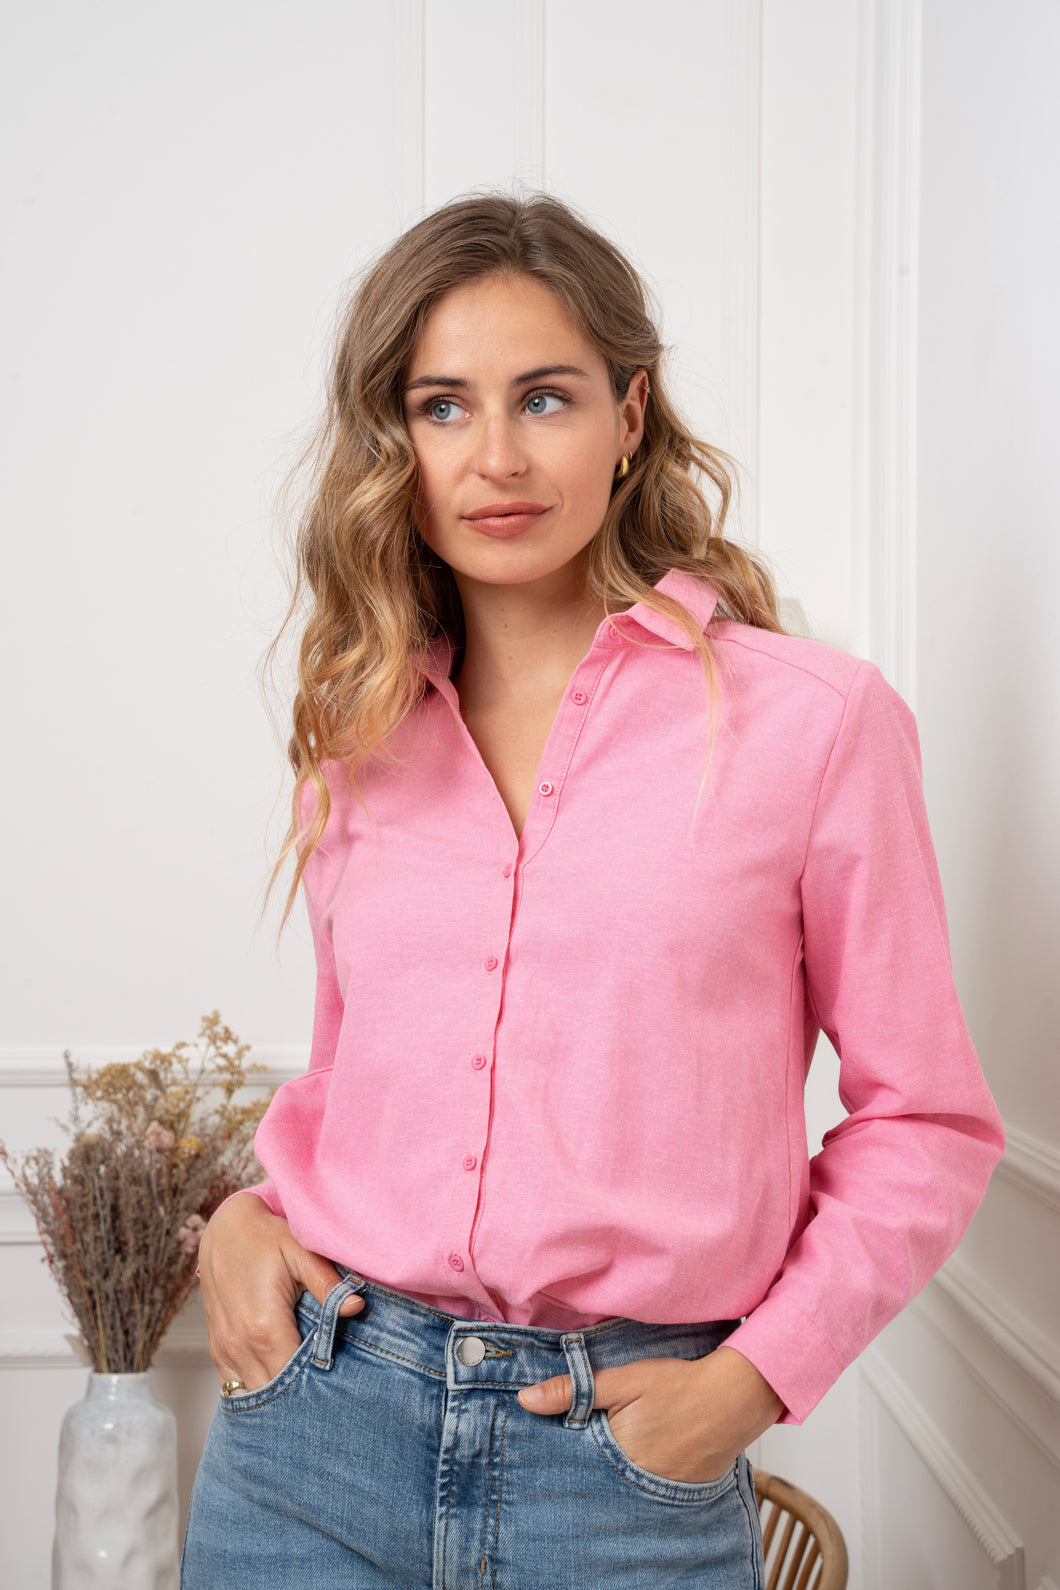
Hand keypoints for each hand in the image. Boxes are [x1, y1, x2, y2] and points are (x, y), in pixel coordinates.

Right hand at [198, 1191, 363, 1393]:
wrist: (224, 1229)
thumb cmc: (266, 1238)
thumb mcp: (301, 1252)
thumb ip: (328, 1284)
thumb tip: (356, 1307)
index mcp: (264, 1325)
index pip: (294, 1377)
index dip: (318, 1386)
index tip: (340, 1386)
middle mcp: (239, 1344)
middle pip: (274, 1393)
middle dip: (300, 1397)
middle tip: (330, 1395)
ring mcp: (224, 1348)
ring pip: (253, 1393)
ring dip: (278, 1396)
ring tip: (305, 1392)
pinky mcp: (217, 1348)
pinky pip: (234, 1384)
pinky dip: (256, 1388)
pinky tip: (278, 1384)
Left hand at [517, 1346, 782, 1484]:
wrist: (736, 1398)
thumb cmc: (678, 1384)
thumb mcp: (623, 1380)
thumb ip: (574, 1391)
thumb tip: (525, 1400)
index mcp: (614, 1454)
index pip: (572, 1460)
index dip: (561, 1446)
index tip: (551, 1436)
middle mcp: (634, 1481)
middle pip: (595, 1475)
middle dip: (585, 1462)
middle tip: (588, 1438)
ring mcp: (658, 1490)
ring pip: (619, 1483)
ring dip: (611, 1469)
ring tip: (616, 1444)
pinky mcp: (678, 1491)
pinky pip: (645, 1488)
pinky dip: (637, 1474)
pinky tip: (640, 1454)